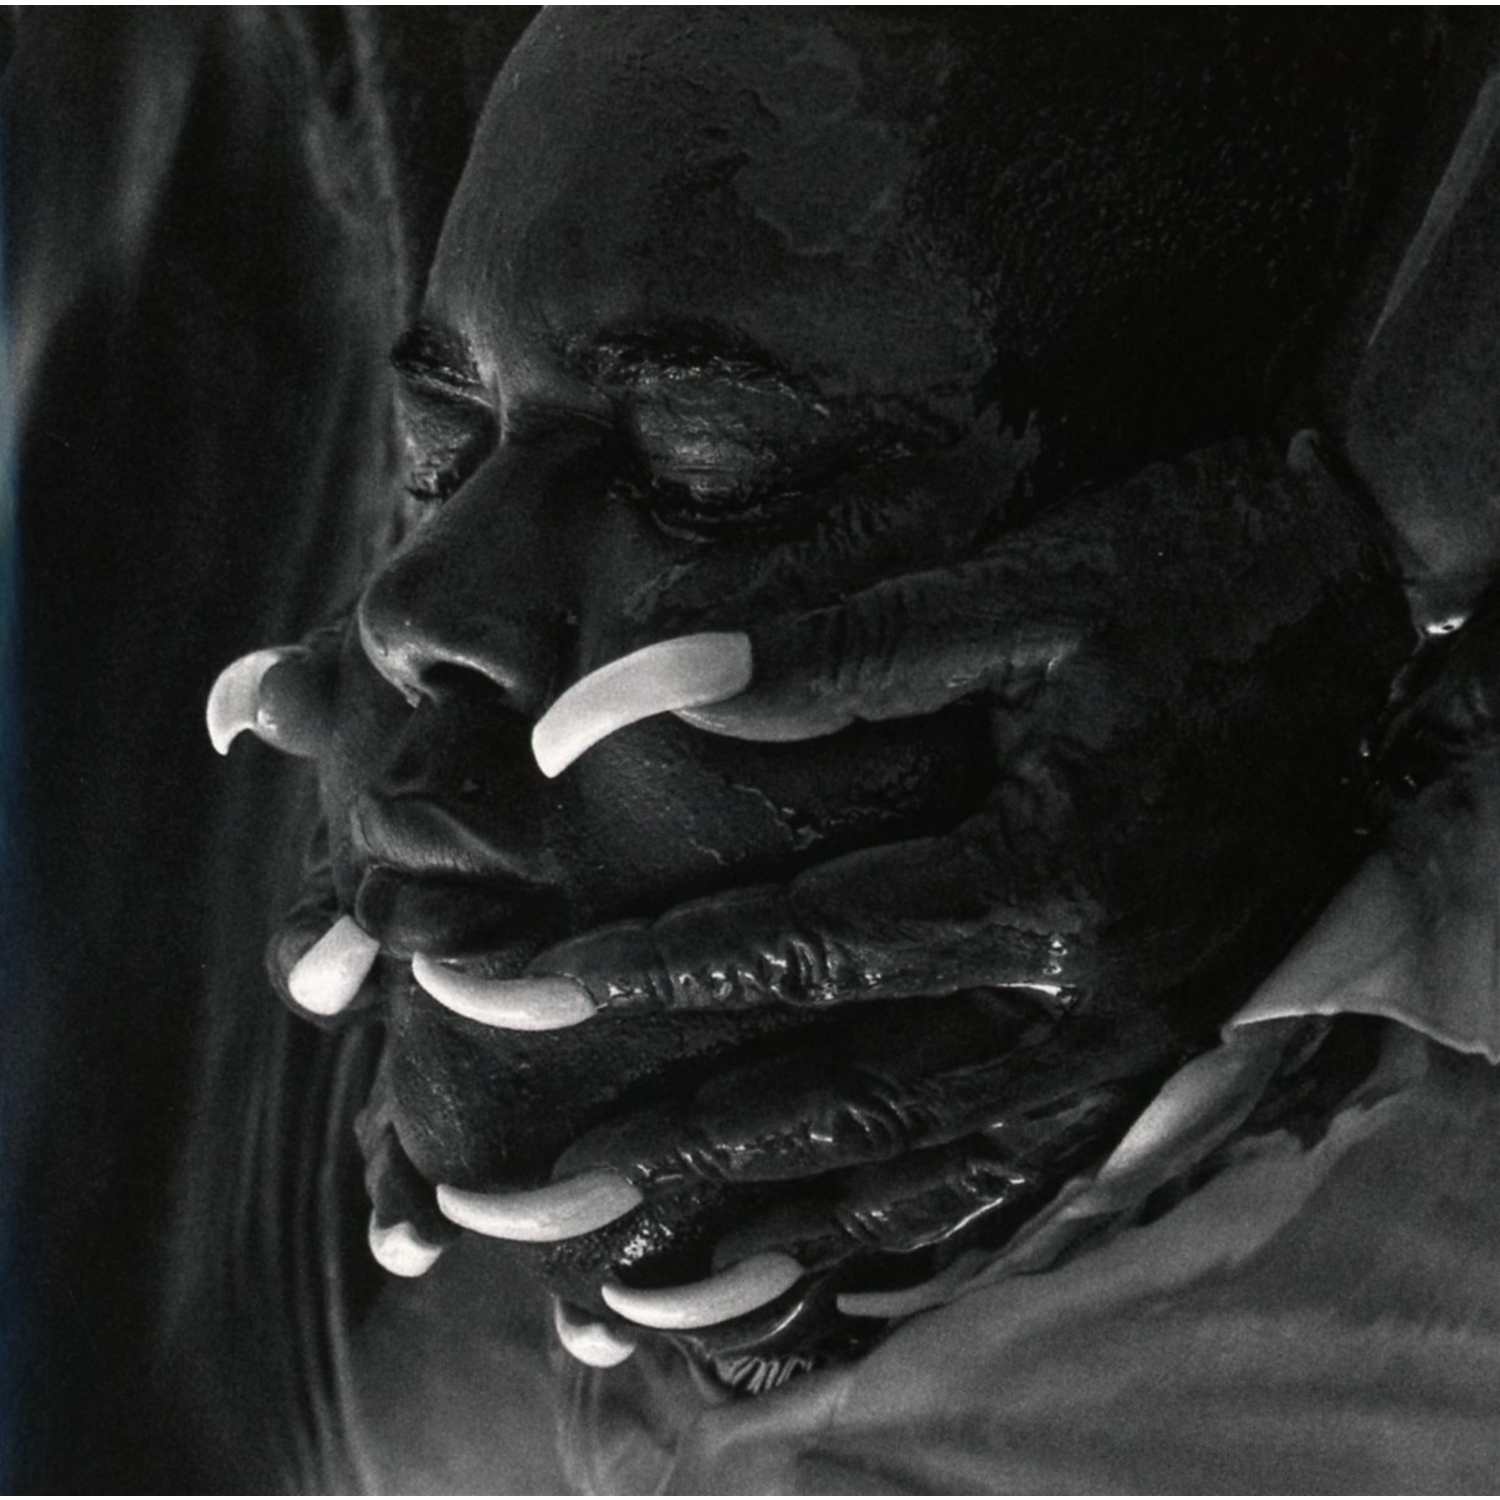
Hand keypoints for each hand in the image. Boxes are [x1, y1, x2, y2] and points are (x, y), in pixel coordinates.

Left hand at [403, 433, 1412, 1333]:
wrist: (1375, 591)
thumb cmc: (1195, 567)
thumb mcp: (1017, 588)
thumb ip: (819, 658)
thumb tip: (624, 706)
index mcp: (1048, 872)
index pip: (800, 949)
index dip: (648, 978)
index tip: (514, 1002)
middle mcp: (1090, 991)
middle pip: (845, 1102)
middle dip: (676, 1153)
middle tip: (528, 1202)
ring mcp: (1134, 1035)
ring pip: (931, 1172)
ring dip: (781, 1233)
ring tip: (642, 1286)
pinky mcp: (1161, 1037)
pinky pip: (1022, 1172)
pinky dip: (915, 1228)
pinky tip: (828, 1259)